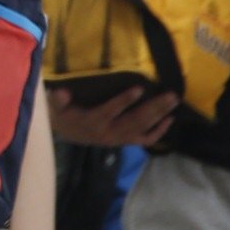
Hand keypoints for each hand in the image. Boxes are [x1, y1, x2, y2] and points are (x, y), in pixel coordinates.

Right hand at [46, 84, 175, 149]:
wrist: (68, 133)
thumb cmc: (64, 114)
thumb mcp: (56, 107)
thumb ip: (58, 100)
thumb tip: (62, 91)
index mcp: (93, 122)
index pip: (110, 111)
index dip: (124, 101)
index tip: (139, 88)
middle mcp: (109, 132)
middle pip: (134, 121)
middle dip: (153, 108)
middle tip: (170, 96)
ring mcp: (119, 138)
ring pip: (142, 128)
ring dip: (159, 115)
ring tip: (173, 101)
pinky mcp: (125, 141)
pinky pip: (145, 139)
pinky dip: (158, 131)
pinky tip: (170, 120)